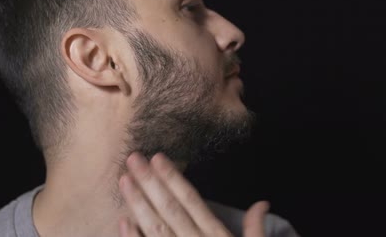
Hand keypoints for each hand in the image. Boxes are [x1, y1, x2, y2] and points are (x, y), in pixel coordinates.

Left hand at [118, 152, 269, 236]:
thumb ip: (256, 229)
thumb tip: (263, 203)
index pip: (191, 200)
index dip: (173, 178)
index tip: (157, 158)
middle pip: (170, 209)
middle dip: (149, 182)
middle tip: (132, 158)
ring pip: (155, 228)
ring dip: (138, 204)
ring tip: (123, 181)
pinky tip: (122, 221)